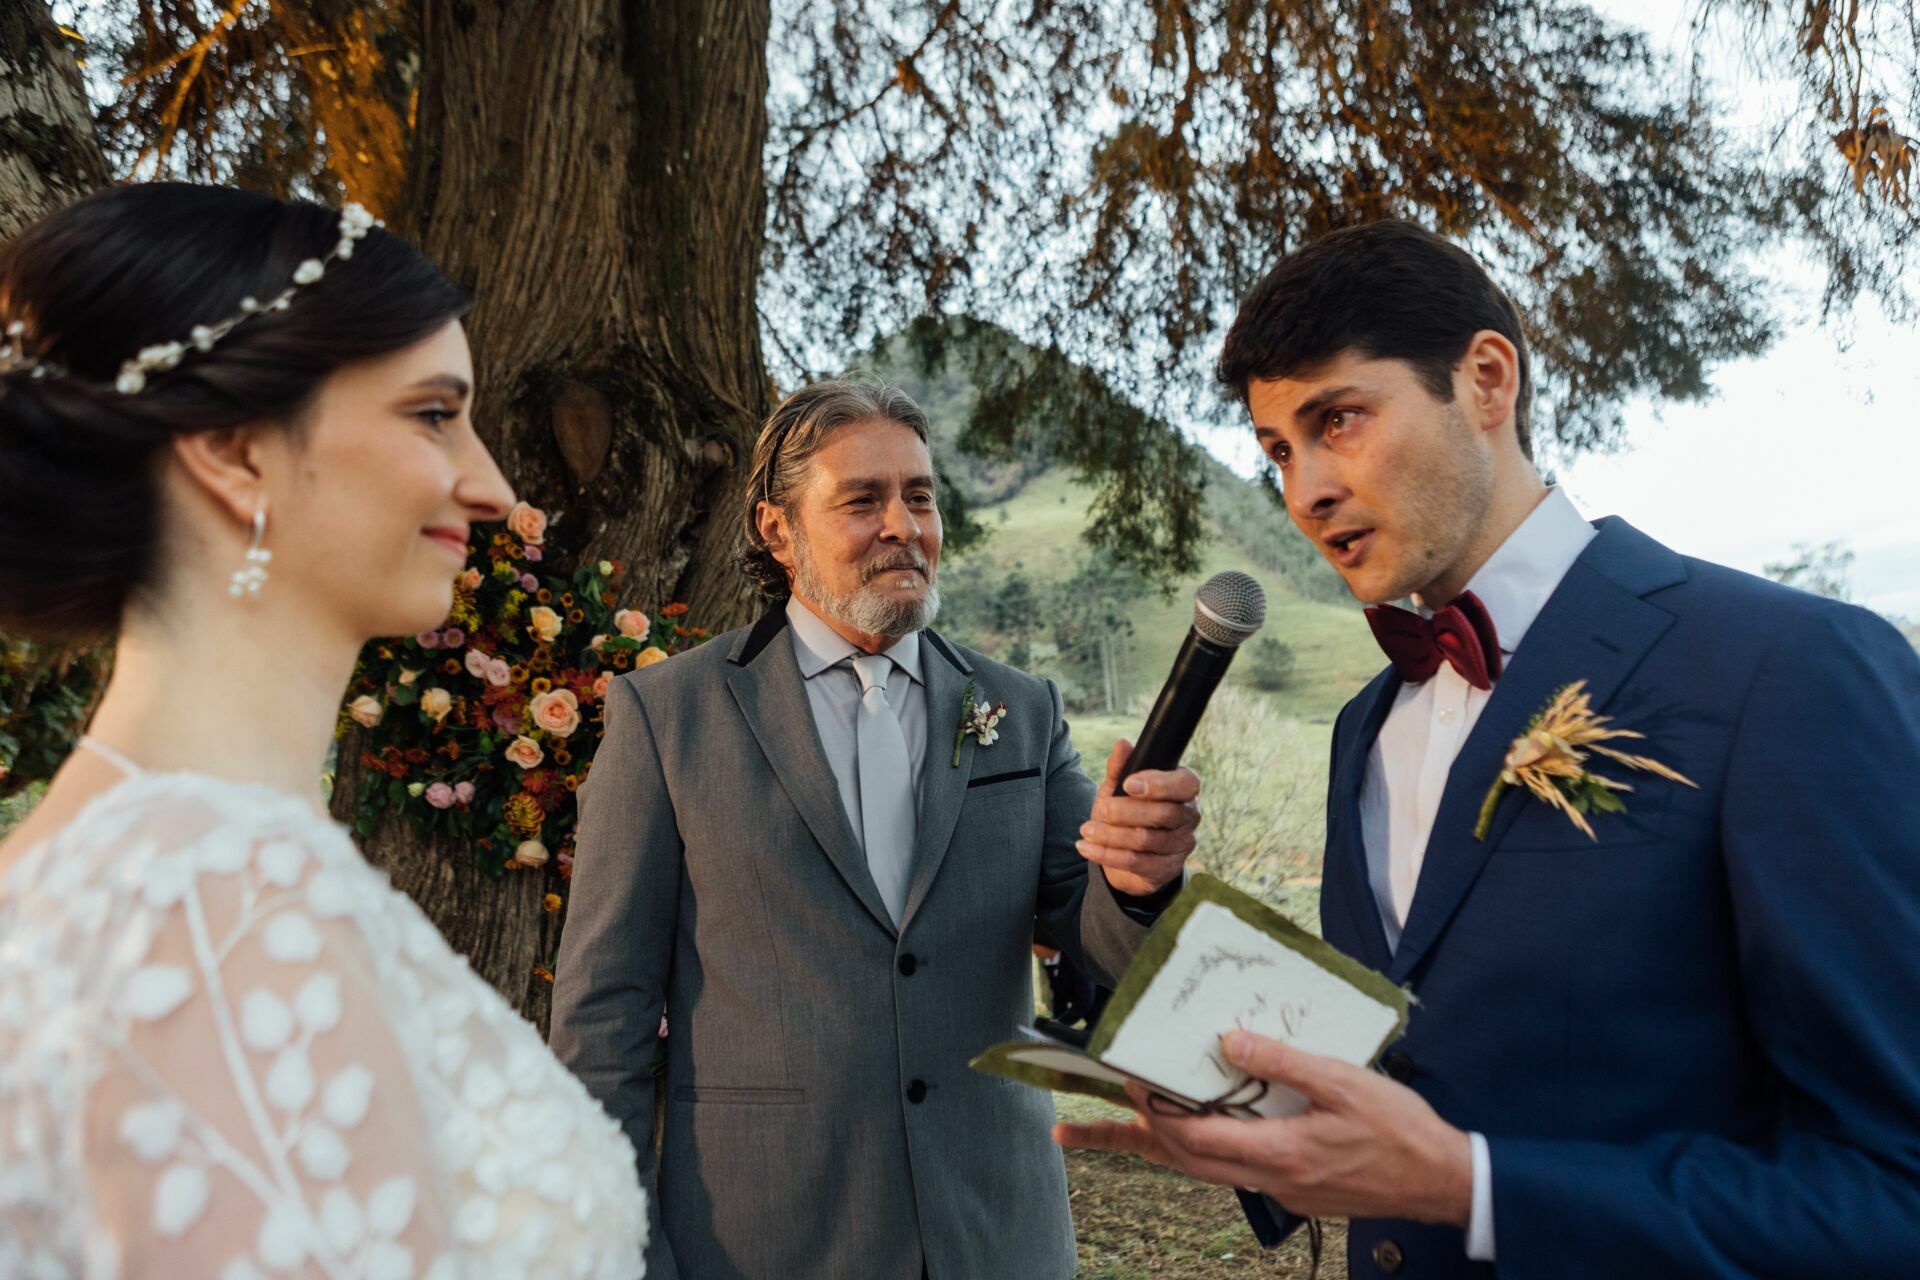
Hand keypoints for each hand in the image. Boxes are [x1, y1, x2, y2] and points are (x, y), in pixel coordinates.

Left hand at [1053, 1030, 1473, 1225]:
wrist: (1443, 1180)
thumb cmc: (1401, 1130)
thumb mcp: (1345, 1082)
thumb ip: (1284, 1061)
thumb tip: (1228, 1041)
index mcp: (1279, 1152)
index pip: (1193, 1135)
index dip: (1153, 1108)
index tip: (1125, 1078)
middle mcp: (1270, 1178)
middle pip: (1179, 1161)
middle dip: (1124, 1141)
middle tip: (1072, 1131)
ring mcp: (1280, 1190)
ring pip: (1201, 1170)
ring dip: (1157, 1148)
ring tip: (1111, 1134)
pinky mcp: (1293, 1190)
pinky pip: (1231, 1170)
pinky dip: (1200, 1151)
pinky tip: (1195, 1132)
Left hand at [1078, 737, 1199, 895]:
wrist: (1125, 853)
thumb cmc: (1126, 812)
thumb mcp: (1119, 788)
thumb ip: (1121, 767)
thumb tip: (1122, 744)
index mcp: (1183, 789)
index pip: (1185, 784)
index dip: (1159, 784)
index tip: (1129, 784)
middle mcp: (1189, 816)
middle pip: (1163, 813)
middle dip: (1126, 811)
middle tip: (1100, 810)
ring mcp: (1181, 845)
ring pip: (1146, 840)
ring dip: (1111, 835)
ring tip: (1086, 830)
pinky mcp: (1167, 868)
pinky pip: (1137, 863)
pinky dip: (1108, 855)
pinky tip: (1087, 848)